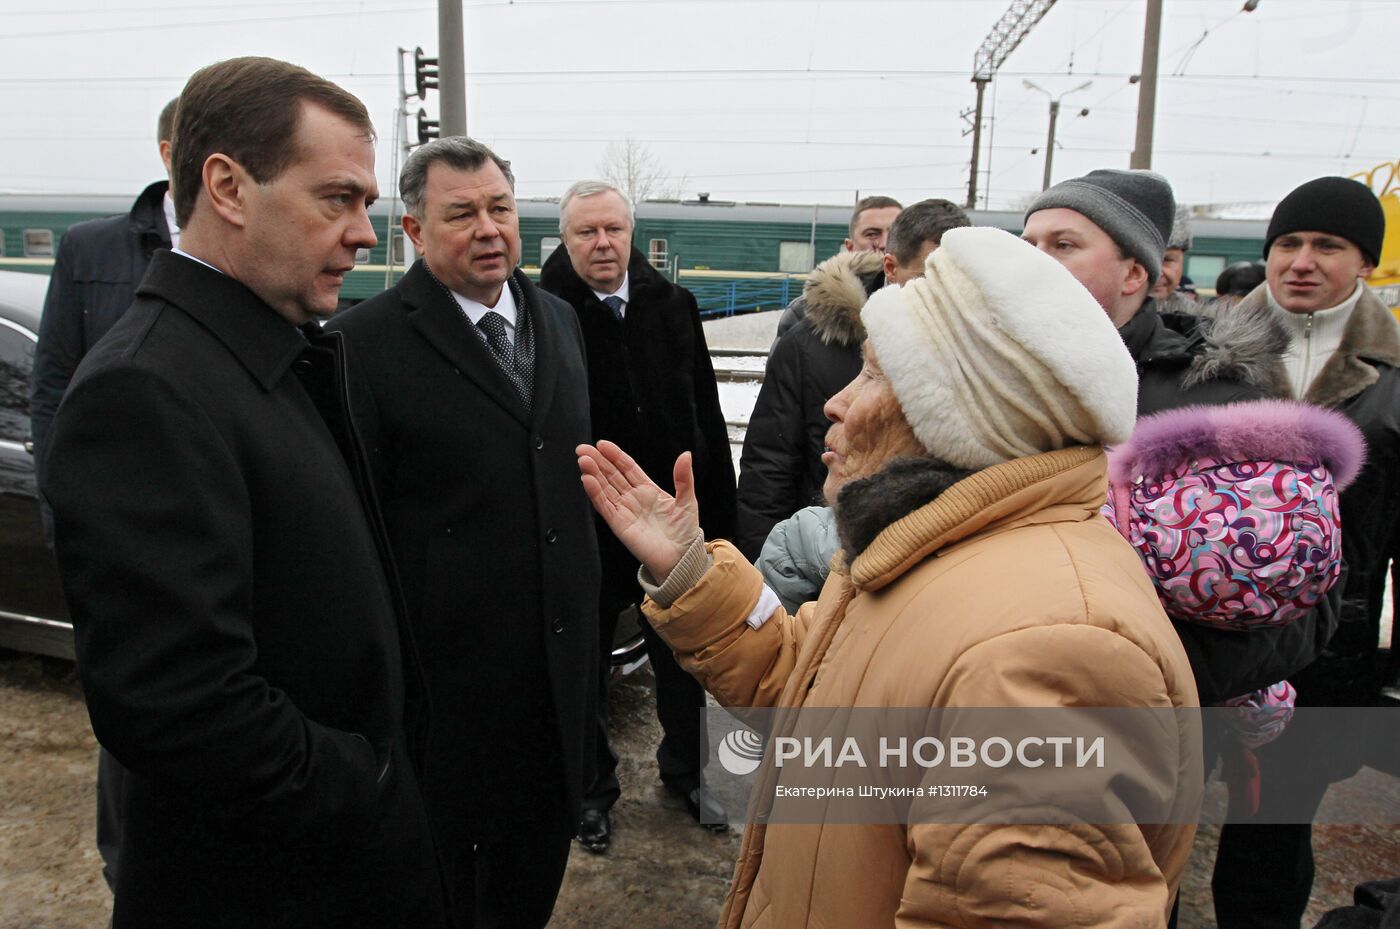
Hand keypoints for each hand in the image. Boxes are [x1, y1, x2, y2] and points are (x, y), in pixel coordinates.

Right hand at [576, 440, 699, 579]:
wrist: (681, 558)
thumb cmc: (684, 532)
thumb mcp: (687, 500)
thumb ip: (683, 478)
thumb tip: (685, 454)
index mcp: (647, 489)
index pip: (627, 467)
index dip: (615, 455)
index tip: (602, 444)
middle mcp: (632, 498)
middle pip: (611, 475)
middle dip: (597, 461)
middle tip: (583, 448)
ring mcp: (624, 510)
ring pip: (604, 488)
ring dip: (593, 474)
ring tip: (583, 460)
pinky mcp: (619, 524)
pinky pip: (604, 506)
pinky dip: (595, 493)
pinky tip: (587, 480)